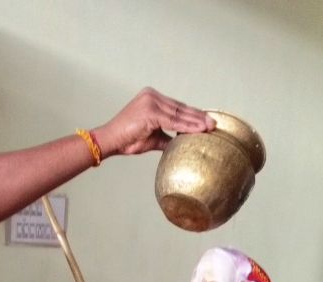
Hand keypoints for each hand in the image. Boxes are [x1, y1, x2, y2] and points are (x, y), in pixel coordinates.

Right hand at [93, 88, 214, 157]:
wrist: (109, 141)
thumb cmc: (127, 140)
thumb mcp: (152, 138)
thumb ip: (167, 138)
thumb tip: (181, 145)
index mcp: (151, 98)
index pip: (176, 107)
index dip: (192, 115)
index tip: (205, 121)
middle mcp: (152, 96)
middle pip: (180, 108)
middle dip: (198, 117)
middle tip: (213, 123)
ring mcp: (151, 102)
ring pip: (179, 114)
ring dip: (197, 121)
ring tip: (210, 126)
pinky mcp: (151, 112)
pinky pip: (174, 121)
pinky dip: (188, 127)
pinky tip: (199, 130)